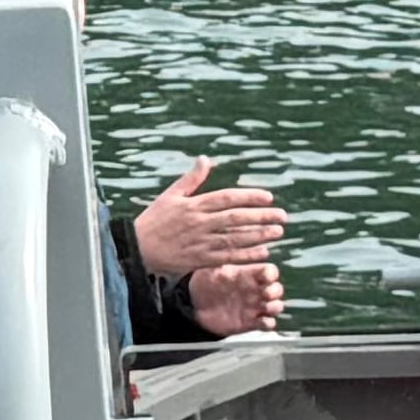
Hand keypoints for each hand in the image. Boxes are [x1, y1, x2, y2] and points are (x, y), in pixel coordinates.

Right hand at [131, 157, 290, 281]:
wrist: (137, 249)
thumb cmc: (154, 220)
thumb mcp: (170, 195)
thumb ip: (191, 179)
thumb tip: (205, 159)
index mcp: (193, 205)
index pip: (227, 198)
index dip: (249, 197)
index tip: (268, 197)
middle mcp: (199, 223)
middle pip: (235, 218)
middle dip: (261, 216)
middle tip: (282, 215)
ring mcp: (201, 243)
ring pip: (235, 238)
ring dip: (258, 235)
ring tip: (278, 232)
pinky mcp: (200, 260)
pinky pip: (227, 258)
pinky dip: (246, 255)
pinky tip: (263, 252)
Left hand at [190, 257, 289, 336]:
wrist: (194, 305)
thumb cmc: (204, 283)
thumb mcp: (211, 270)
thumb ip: (222, 262)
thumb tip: (228, 249)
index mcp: (248, 275)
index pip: (269, 271)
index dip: (271, 274)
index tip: (266, 277)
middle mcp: (255, 291)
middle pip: (277, 289)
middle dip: (275, 291)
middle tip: (266, 293)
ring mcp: (254, 307)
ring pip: (276, 306)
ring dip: (275, 307)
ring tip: (265, 307)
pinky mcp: (250, 322)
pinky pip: (268, 324)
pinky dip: (268, 323)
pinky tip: (261, 321)